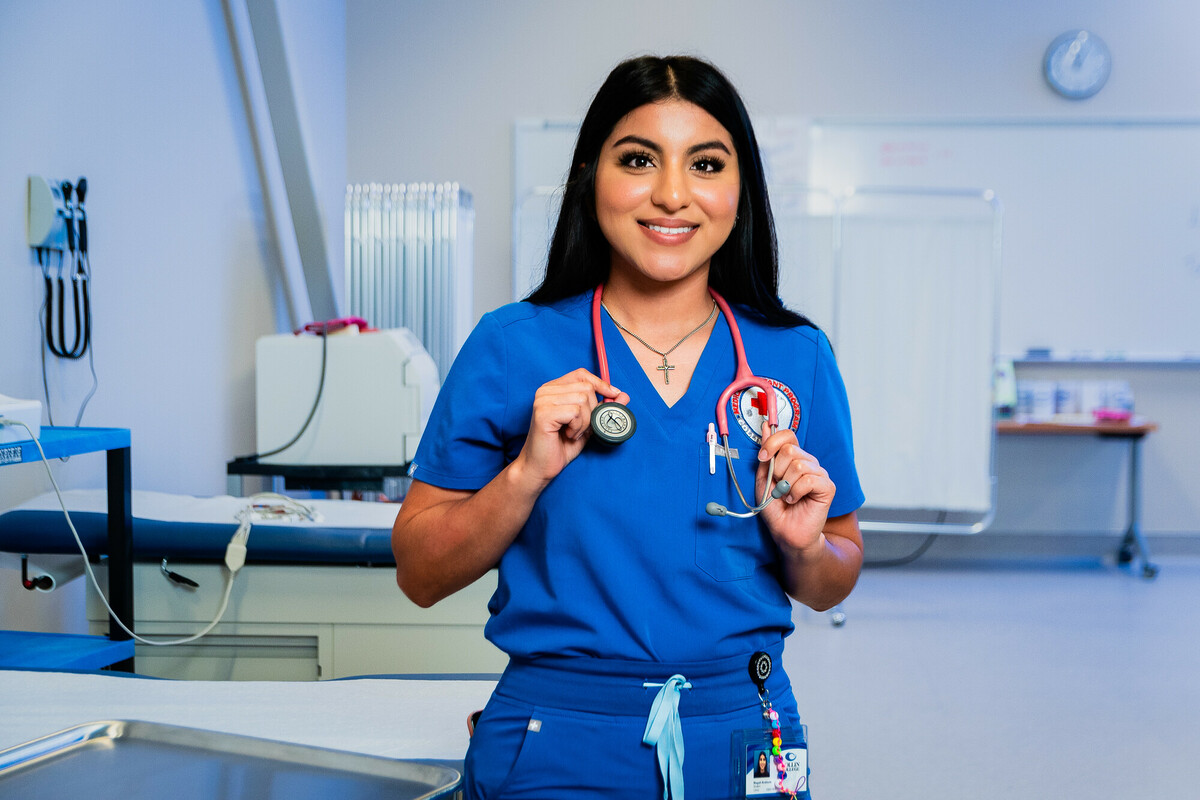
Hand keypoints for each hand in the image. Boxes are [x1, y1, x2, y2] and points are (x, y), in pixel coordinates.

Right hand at [514, 368, 629, 487]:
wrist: (541, 467)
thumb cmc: (562, 446)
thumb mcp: (588, 424)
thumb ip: (603, 408)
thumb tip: (623, 395)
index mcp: (554, 389)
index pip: (581, 374)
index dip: (600, 383)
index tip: (613, 395)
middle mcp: (545, 391)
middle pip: (586, 388)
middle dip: (592, 411)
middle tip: (581, 428)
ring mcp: (542, 401)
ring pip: (583, 400)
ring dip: (585, 422)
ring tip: (573, 433)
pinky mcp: (543, 413)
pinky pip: (575, 412)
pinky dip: (578, 427)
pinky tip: (569, 435)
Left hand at [755, 423, 835, 556]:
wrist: (786, 532)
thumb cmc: (776, 508)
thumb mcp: (763, 478)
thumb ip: (766, 455)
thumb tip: (765, 427)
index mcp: (794, 458)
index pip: (788, 435)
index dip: (773, 442)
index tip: (763, 457)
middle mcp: (808, 462)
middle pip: (791, 450)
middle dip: (778, 471)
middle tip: (778, 486)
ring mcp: (819, 473)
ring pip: (799, 465)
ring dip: (786, 485)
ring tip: (786, 496)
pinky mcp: (827, 487)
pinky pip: (809, 480)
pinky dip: (796, 492)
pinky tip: (795, 500)